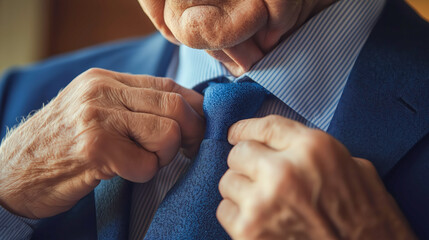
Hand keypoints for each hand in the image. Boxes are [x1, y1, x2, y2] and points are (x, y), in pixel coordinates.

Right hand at [0, 68, 204, 218]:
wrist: (13, 173)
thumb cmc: (61, 145)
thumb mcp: (95, 112)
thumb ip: (133, 105)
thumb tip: (187, 110)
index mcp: (105, 79)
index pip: (168, 85)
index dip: (194, 109)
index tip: (197, 129)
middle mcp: (101, 92)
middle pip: (175, 106)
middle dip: (190, 133)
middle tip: (181, 151)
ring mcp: (97, 118)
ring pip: (167, 133)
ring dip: (164, 156)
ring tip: (143, 161)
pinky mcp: (95, 149)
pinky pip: (146, 164)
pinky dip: (145, 174)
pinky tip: (124, 172)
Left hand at [217, 115, 415, 239]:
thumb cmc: (367, 219)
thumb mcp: (353, 168)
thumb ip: (311, 149)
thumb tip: (275, 142)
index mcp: (313, 149)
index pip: (264, 126)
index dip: (246, 129)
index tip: (237, 133)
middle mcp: (285, 171)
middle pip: (239, 152)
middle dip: (247, 162)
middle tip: (258, 174)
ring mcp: (264, 203)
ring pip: (228, 181)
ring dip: (241, 189)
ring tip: (262, 200)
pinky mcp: (249, 231)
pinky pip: (225, 211)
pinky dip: (237, 214)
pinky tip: (259, 219)